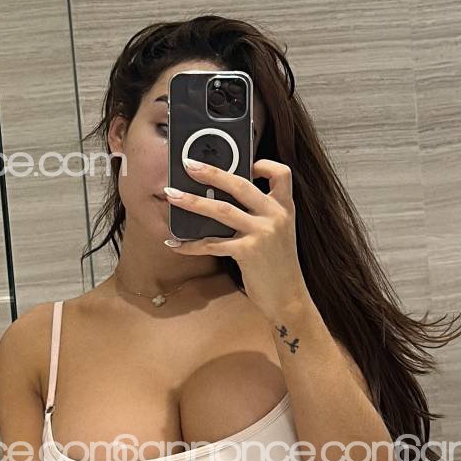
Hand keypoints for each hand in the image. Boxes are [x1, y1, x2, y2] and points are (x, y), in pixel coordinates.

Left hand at [163, 158, 308, 322]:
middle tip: (189, 164)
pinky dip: (192, 244)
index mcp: (285, 208)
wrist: (288, 298)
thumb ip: (261, 215)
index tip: (246, 163)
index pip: (281, 173)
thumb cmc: (278, 266)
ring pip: (222, 210)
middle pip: (241, 185)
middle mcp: (276, 216)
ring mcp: (263, 233)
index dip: (264, 164)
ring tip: (172, 195)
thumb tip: (225, 201)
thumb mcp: (279, 234)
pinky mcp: (249, 252)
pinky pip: (213, 243)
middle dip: (212, 172)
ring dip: (193, 202)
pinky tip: (176, 244)